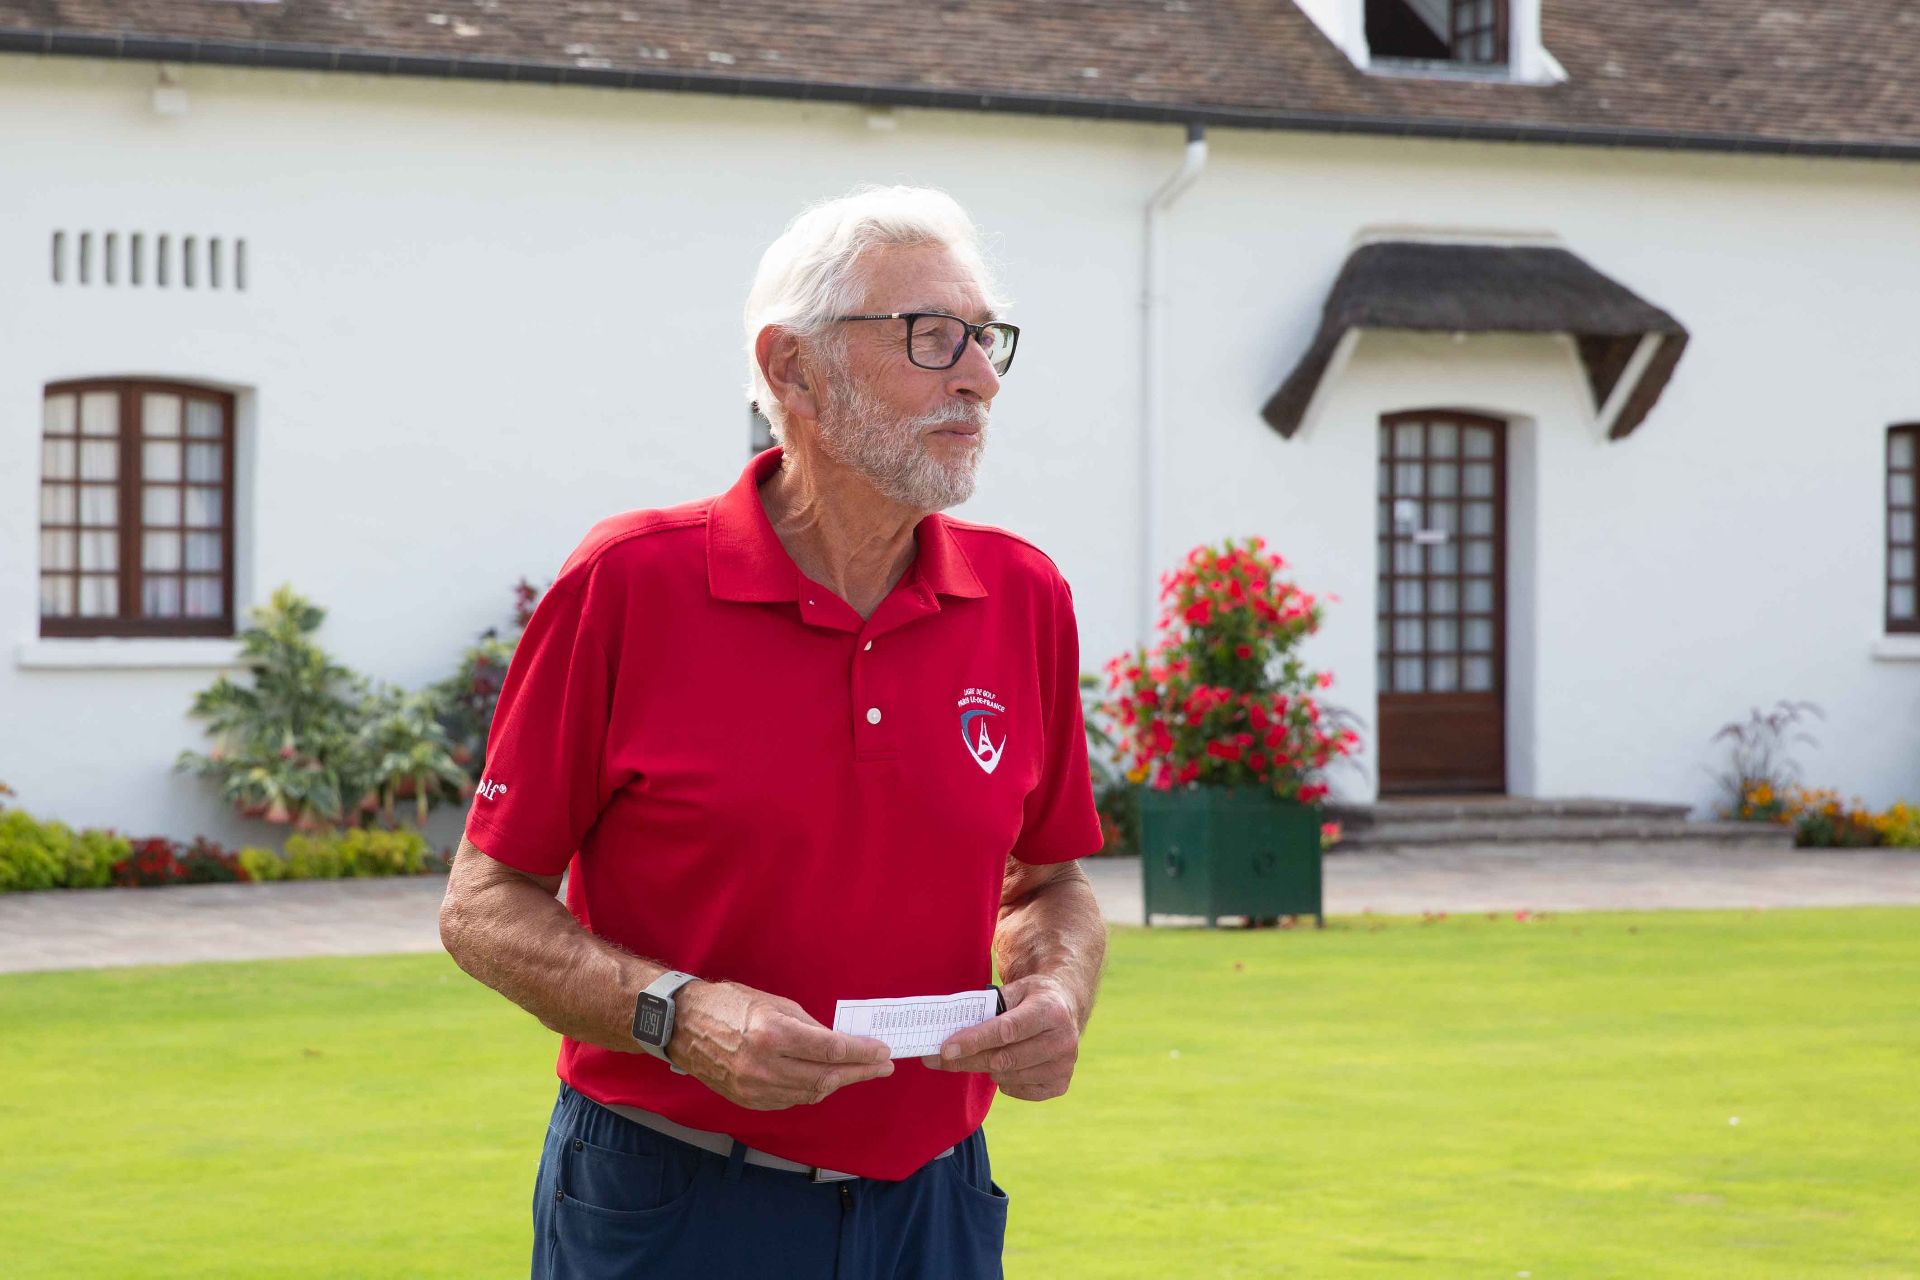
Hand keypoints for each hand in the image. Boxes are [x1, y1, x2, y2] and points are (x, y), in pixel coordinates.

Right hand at [668, 980, 893, 1110]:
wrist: (683, 1026)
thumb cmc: (728, 1004)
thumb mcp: (773, 1003)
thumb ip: (808, 1026)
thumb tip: (838, 1042)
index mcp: (773, 1034)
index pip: (830, 1049)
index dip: (861, 1052)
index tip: (882, 1051)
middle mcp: (765, 1066)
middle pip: (826, 1076)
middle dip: (859, 1072)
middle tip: (883, 1067)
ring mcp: (755, 1088)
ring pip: (811, 1093)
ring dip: (839, 1083)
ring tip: (859, 1073)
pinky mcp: (748, 1101)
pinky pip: (791, 1099)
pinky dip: (812, 1091)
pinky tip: (826, 1081)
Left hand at [918, 975, 1080, 1101]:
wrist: (1066, 1007)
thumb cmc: (1032, 998)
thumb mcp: (1014, 990)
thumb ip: (986, 1007)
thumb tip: (948, 1029)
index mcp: (1050, 1011)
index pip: (1006, 1030)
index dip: (974, 1041)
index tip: (946, 1049)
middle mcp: (1062, 1040)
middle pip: (1004, 1058)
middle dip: (967, 1059)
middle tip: (939, 1058)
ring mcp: (1064, 1065)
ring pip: (1007, 1076)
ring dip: (986, 1067)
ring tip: (982, 1053)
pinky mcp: (1060, 1084)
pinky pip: (1018, 1090)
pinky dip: (1003, 1080)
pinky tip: (1006, 1064)